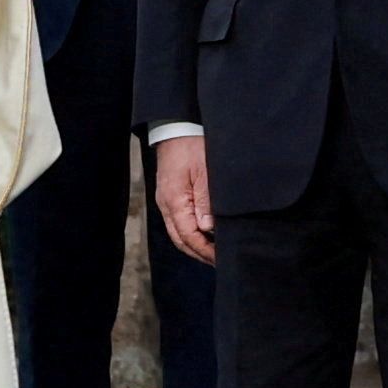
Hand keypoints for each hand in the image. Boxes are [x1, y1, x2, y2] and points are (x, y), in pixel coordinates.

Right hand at [153, 135, 215, 263]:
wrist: (176, 126)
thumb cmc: (192, 145)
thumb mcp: (205, 171)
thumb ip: (206, 201)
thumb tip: (208, 228)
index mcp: (174, 201)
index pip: (188, 236)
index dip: (205, 250)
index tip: (222, 258)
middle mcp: (165, 204)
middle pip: (180, 239)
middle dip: (199, 253)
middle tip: (219, 262)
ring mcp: (165, 200)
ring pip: (178, 232)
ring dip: (194, 245)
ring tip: (213, 253)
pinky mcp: (169, 195)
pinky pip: (178, 221)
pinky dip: (190, 233)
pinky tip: (204, 234)